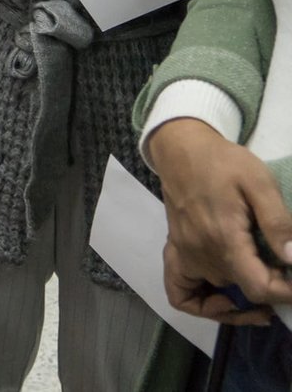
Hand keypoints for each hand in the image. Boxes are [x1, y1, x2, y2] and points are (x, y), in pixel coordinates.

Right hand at [148, 118, 291, 321]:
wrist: (182, 150)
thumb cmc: (224, 163)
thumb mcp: (259, 183)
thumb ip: (278, 223)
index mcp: (223, 238)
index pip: (258, 287)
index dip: (287, 293)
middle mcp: (200, 253)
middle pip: (243, 291)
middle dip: (273, 289)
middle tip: (288, 270)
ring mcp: (185, 255)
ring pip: (221, 290)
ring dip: (247, 294)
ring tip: (270, 280)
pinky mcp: (176, 252)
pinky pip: (181, 294)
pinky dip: (203, 305)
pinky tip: (223, 298)